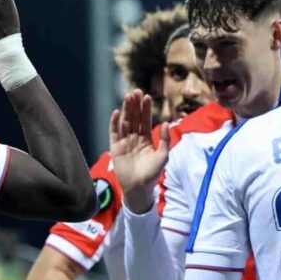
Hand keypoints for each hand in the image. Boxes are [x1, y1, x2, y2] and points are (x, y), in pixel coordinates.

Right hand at [110, 91, 169, 213]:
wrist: (139, 187)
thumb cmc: (152, 173)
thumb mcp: (163, 156)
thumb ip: (164, 139)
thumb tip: (166, 122)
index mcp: (146, 139)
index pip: (145, 120)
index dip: (146, 109)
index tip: (148, 96)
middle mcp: (134, 138)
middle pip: (134, 118)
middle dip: (135, 105)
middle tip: (137, 92)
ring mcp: (124, 142)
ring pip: (125, 122)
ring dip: (126, 110)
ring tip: (128, 97)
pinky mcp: (115, 147)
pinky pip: (114, 133)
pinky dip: (114, 123)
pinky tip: (117, 112)